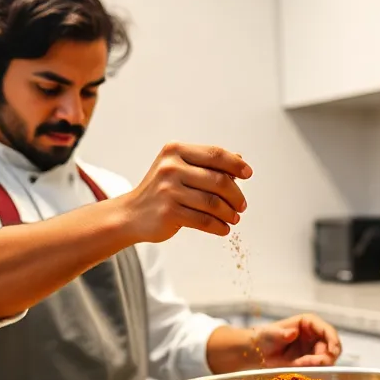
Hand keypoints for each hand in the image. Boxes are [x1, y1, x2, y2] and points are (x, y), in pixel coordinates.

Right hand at [120, 142, 251, 241]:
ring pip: (214, 203)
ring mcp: (169, 190)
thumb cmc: (160, 191)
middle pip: (219, 180)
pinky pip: (204, 221)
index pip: (215, 154)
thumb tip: (238, 159)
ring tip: (234, 218)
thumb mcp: (178, 169)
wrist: (131, 215)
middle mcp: (170, 168)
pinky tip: (224, 229)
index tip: (248, 174)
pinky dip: (219, 226)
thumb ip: (206, 163)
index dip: (236, 164)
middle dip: (236, 195)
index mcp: (175, 151)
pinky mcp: (169, 212)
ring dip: (229, 213)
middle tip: (242, 205)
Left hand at [254, 314, 341, 367]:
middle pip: (331, 346)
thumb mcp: (271, 334)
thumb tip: (293, 333)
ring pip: (327, 358)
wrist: (258, 353)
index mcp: (308, 323)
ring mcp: (314, 348)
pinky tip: (300, 368)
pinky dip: (313, 369)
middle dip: (328, 355)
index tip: (333, 351)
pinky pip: (318, 367)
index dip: (333, 339)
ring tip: (303, 365)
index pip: (326, 329)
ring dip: (319, 364)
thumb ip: (282, 334)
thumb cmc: (265, 337)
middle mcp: (315, 335)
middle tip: (318, 364)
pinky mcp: (310, 361)